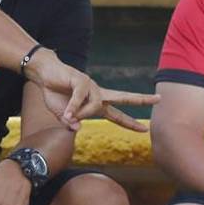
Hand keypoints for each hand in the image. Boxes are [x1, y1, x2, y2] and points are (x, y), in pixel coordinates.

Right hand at [26, 49, 158, 131]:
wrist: (44, 75)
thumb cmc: (55, 94)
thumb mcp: (62, 115)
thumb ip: (69, 122)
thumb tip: (77, 128)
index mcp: (98, 104)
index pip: (118, 115)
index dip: (130, 123)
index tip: (145, 129)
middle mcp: (99, 95)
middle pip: (124, 98)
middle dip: (142, 99)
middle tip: (159, 99)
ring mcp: (92, 87)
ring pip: (96, 105)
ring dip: (81, 113)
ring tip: (67, 115)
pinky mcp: (82, 81)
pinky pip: (81, 98)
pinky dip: (73, 107)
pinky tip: (66, 113)